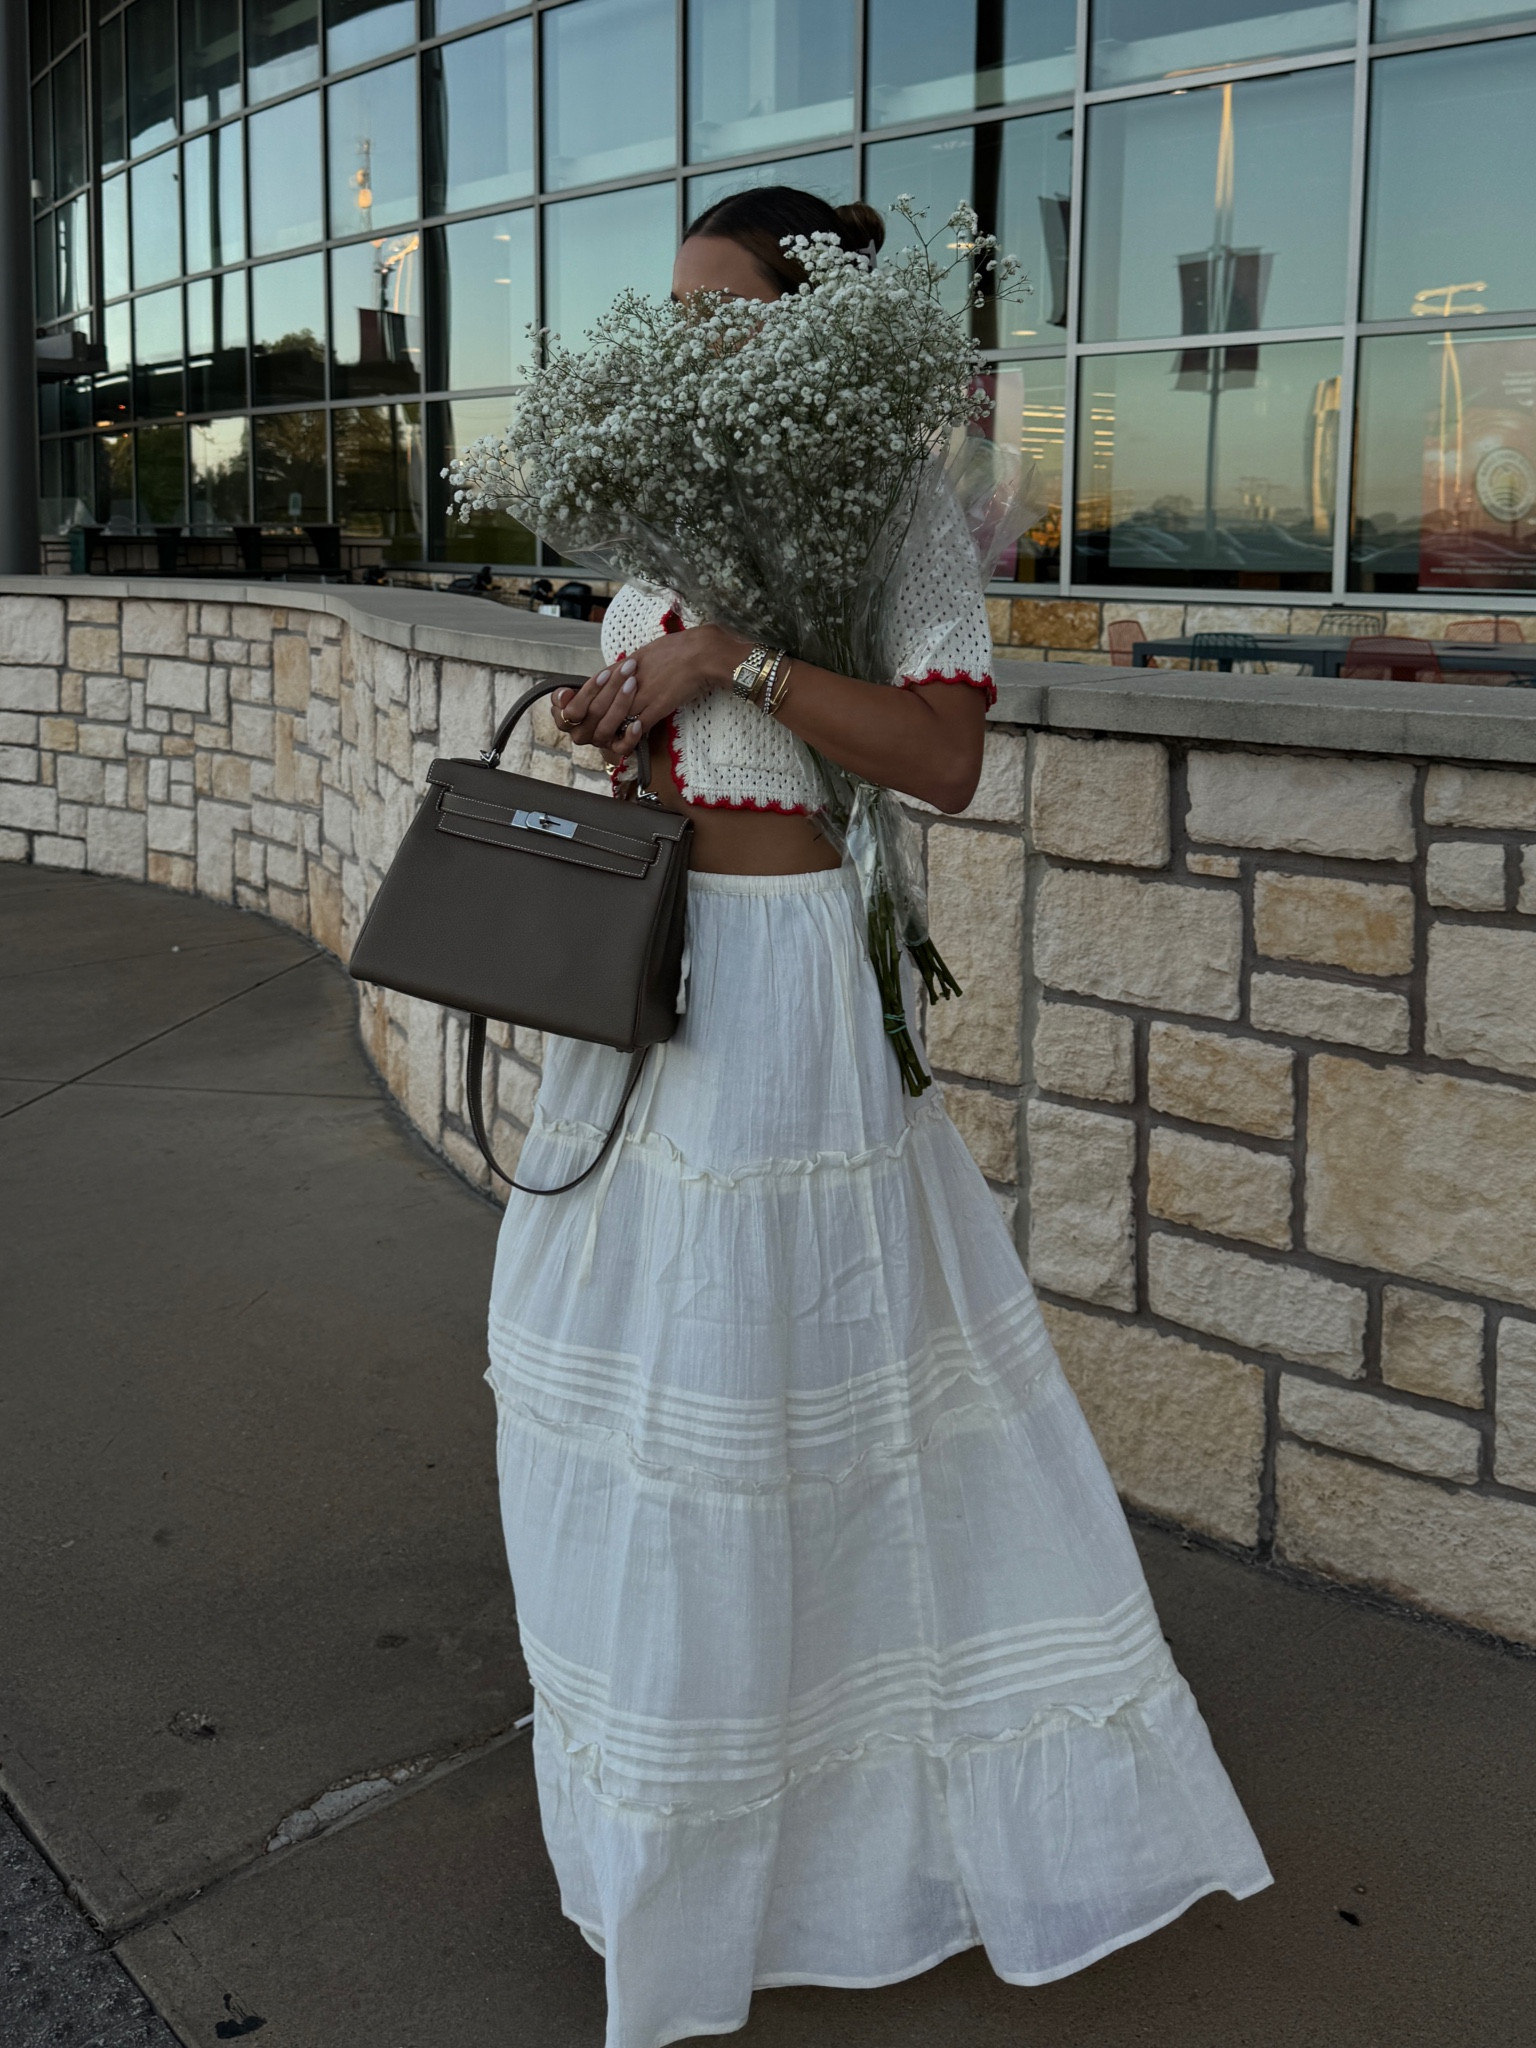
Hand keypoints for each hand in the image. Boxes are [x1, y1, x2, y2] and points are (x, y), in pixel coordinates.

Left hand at [551, 624, 752, 755]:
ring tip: (614, 733)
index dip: (580, 703)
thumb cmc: (677, 649)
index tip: (581, 712)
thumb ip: (626, 668)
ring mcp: (640, 695)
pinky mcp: (656, 708)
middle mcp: (625, 682)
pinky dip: (631, 735)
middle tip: (595, 729)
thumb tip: (616, 677)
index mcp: (621, 668)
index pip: (589, 690)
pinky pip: (636, 728)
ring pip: (612, 721)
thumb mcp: (644, 653)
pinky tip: (634, 734)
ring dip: (611, 730)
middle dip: (591, 723)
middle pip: (596, 709)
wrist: (700, 652)